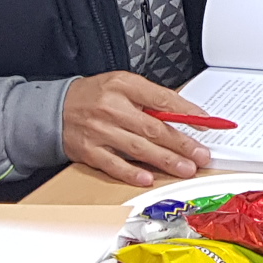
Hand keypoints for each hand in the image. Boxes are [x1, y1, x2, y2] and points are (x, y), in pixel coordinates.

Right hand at [63, 72, 216, 187]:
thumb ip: (150, 99)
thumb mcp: (123, 84)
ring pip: (139, 148)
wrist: (55, 108)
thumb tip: (183, 115)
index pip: (162, 99)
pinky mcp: (90, 151)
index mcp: (124, 86)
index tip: (206, 123)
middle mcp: (112, 108)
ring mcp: (100, 131)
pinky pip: (114, 164)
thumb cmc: (94, 96)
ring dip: (166, 160)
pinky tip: (149, 178)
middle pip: (154, 128)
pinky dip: (132, 173)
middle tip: (201, 154)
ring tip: (186, 168)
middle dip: (182, 143)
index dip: (187, 112)